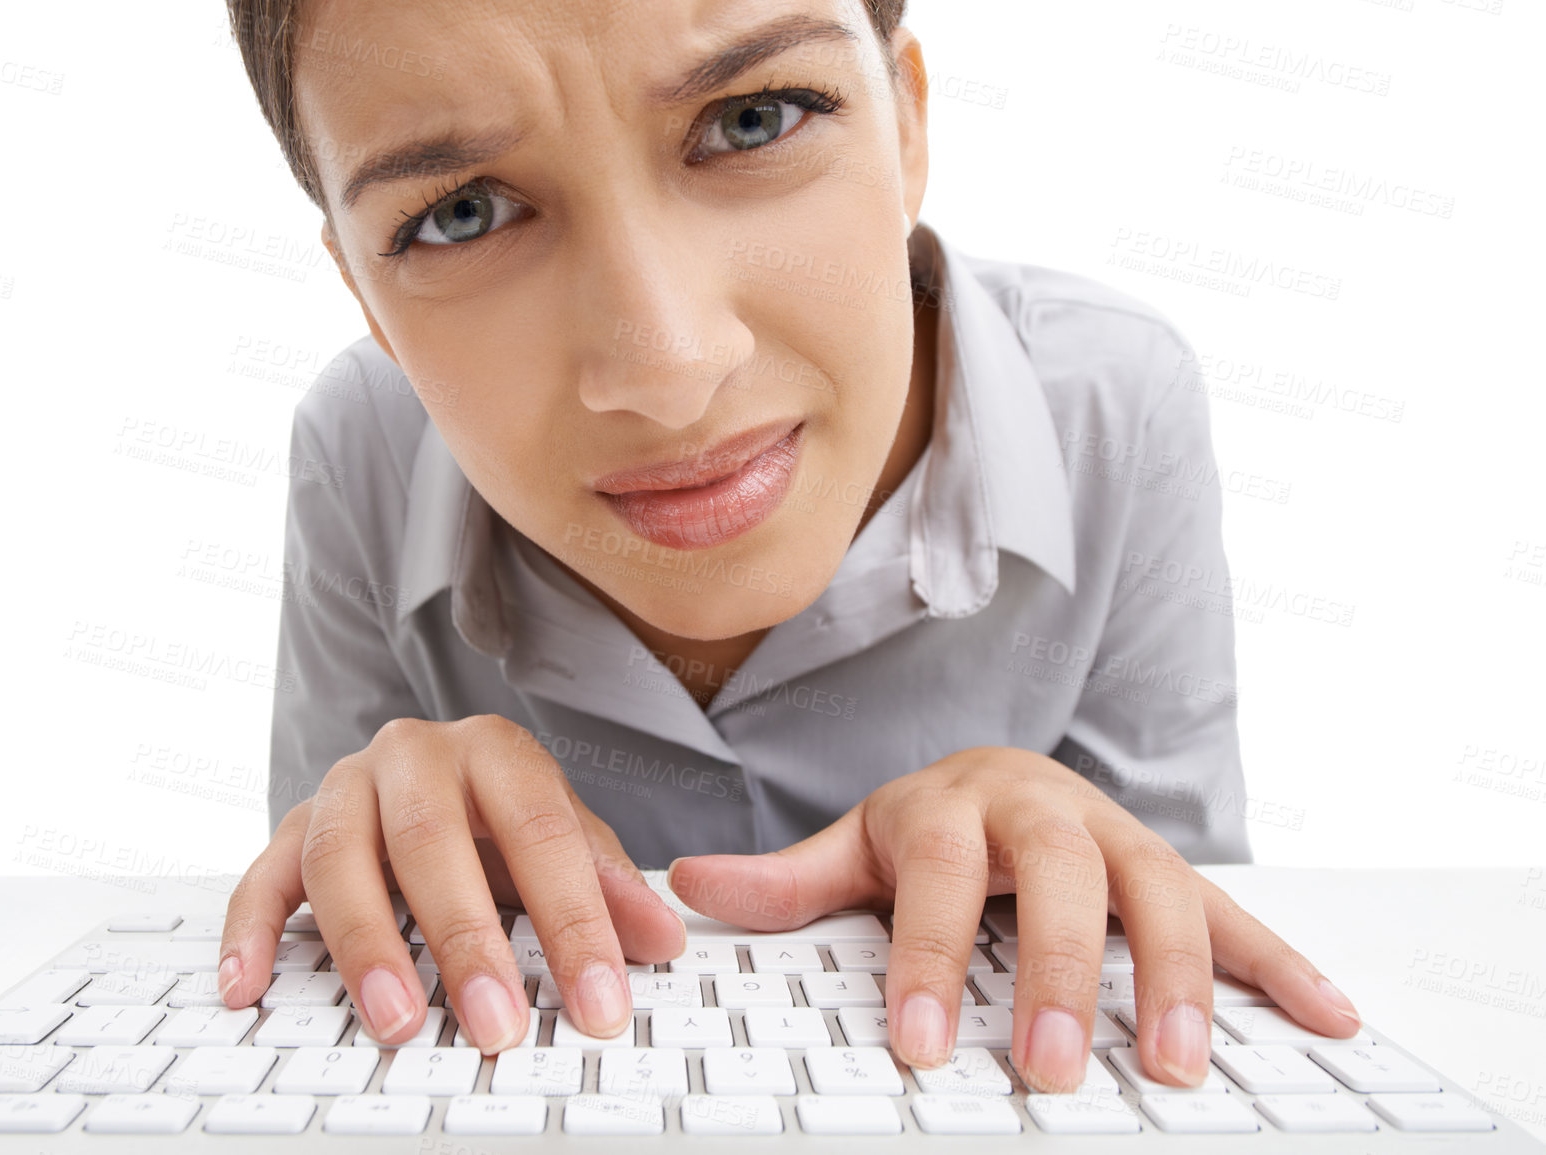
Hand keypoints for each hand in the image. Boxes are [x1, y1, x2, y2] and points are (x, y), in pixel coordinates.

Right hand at [220, 714, 685, 1052]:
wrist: (430, 772)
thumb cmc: (501, 816)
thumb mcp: (564, 840)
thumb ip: (609, 886)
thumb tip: (661, 940)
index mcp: (496, 752)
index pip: (543, 833)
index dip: (576, 922)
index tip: (599, 1002)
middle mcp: (414, 756)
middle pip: (432, 841)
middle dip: (467, 941)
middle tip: (496, 1023)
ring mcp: (344, 787)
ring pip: (342, 858)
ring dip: (367, 946)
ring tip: (398, 1020)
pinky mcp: (290, 828)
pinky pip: (260, 877)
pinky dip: (250, 932)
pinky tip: (250, 987)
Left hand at [667, 746, 1360, 1090]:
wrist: (1004, 772)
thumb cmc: (929, 827)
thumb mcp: (856, 846)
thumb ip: (787, 878)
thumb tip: (690, 886)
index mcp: (956, 806)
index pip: (939, 877)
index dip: (926, 957)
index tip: (914, 1044)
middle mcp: (1045, 813)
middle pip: (1064, 880)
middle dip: (1062, 973)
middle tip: (1051, 1066)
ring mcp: (1118, 838)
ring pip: (1161, 893)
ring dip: (1179, 976)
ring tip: (1180, 1065)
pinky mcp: (1174, 867)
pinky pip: (1236, 911)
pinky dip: (1283, 962)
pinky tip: (1328, 1017)